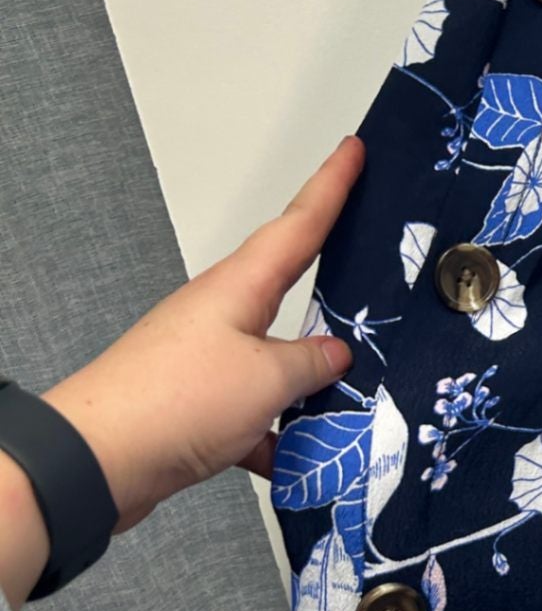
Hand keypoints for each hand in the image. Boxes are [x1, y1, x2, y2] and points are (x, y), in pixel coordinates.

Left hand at [42, 136, 363, 530]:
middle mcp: (223, 314)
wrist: (100, 460)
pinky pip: (255, 411)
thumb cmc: (175, 401)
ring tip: (354, 398)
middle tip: (372, 257)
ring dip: (311, 381)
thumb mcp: (268, 379)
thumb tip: (336, 355)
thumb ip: (313, 364)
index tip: (353, 149)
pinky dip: (277, 433)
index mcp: (241, 288)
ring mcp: (208, 358)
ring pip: (278, 359)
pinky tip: (295, 459)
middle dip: (332, 279)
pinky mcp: (198, 403)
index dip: (331, 185)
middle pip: (289, 286)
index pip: (299, 224)